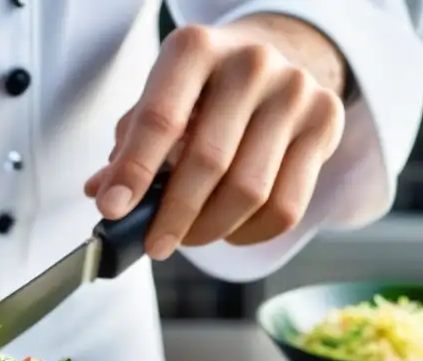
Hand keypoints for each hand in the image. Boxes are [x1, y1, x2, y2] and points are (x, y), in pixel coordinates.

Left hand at [84, 21, 345, 257]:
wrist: (277, 56)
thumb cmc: (203, 89)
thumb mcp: (159, 99)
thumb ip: (129, 144)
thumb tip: (101, 193)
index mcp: (195, 50)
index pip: (160, 119)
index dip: (133, 171)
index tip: (112, 210)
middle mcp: (250, 64)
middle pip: (208, 162)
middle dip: (173, 216)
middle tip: (154, 245)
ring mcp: (294, 91)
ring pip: (249, 191)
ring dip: (209, 229)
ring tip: (188, 236)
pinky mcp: (325, 122)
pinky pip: (284, 206)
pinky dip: (248, 233)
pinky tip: (228, 229)